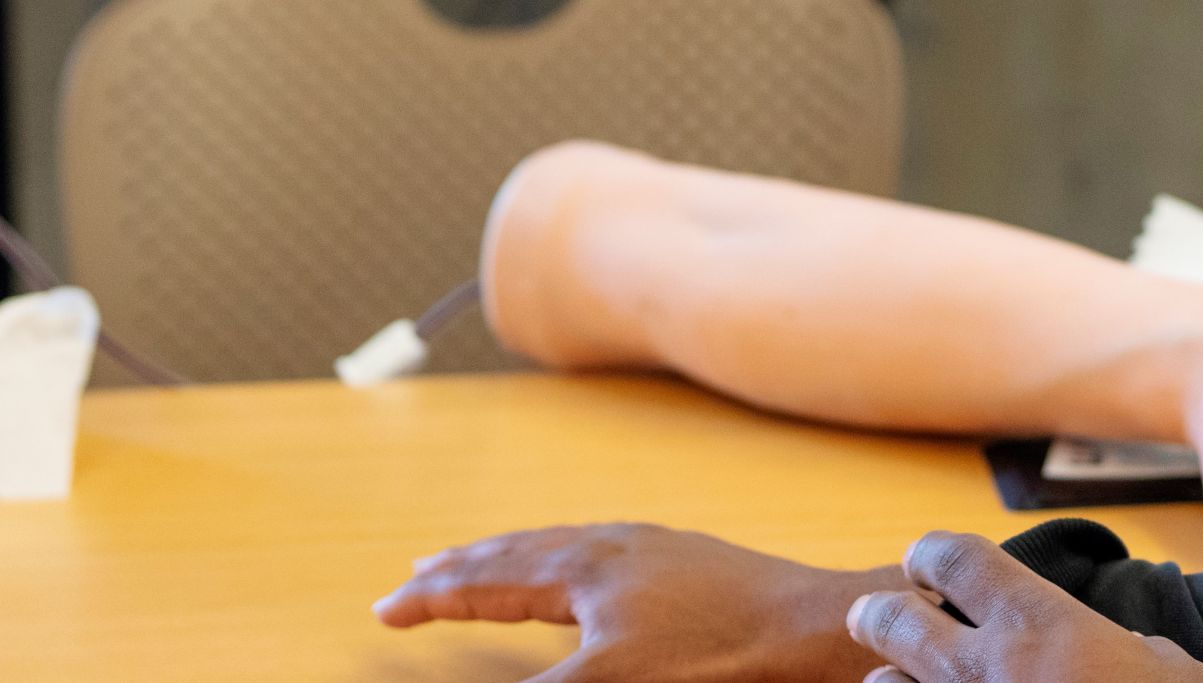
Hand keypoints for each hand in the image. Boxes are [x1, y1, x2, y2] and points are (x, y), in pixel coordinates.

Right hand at [375, 523, 883, 682]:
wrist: (817, 627)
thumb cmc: (722, 657)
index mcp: (583, 567)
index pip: (487, 580)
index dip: (433, 597)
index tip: (385, 608)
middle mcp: (613, 545)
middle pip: (519, 552)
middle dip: (464, 568)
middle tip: (419, 575)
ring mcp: (655, 549)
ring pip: (563, 549)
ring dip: (514, 560)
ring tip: (490, 567)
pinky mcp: (690, 562)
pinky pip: (605, 553)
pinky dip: (567, 562)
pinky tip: (587, 575)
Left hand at [846, 535, 1200, 682]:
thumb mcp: (1167, 671)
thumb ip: (1129, 649)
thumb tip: (1132, 653)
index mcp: (1039, 624)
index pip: (956, 558)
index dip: (932, 552)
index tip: (924, 560)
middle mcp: (986, 668)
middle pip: (894, 619)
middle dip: (877, 614)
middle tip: (871, 616)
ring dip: (893, 682)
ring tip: (900, 682)